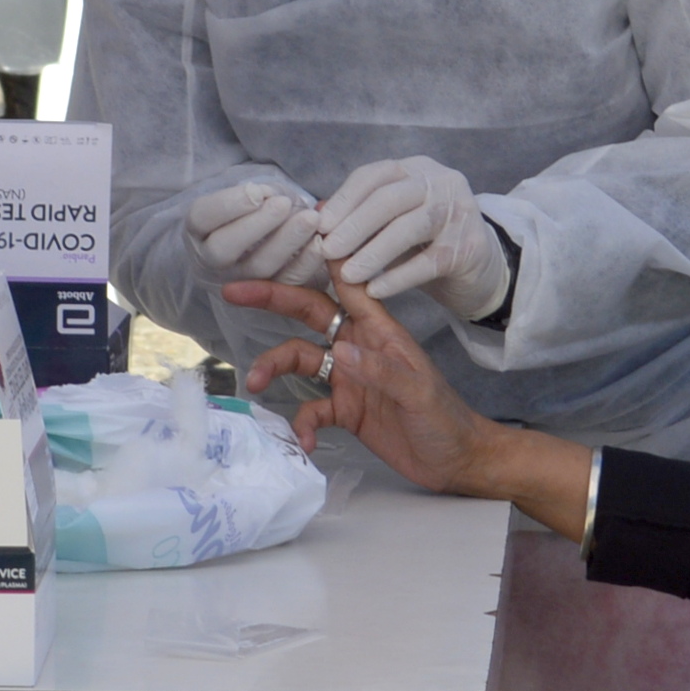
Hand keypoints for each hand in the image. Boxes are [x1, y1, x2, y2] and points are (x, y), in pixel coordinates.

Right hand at [190, 174, 327, 289]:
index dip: (228, 205)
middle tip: (284, 204)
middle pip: (225, 248)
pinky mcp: (268, 294)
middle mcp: (211, 260)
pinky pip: (285, 283)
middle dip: (256, 225)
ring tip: (310, 219)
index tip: (257, 192)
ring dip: (285, 243)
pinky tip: (319, 243)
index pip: (202, 217)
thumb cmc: (248, 210)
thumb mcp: (243, 196)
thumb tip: (269, 196)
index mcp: (198, 229)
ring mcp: (238, 281)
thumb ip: (254, 194)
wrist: (252, 244)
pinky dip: (304, 263)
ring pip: (258, 268)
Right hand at [235, 273, 558, 512]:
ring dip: (274, 367)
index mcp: (380, 331)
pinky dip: (303, 424)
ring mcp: (348, 378)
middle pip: (307, 314)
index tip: (297, 227)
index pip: (347, 285)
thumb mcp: (419, 394)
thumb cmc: (446, 420)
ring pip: (299, 359)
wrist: (456, 463)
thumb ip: (380, 372)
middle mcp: (358, 347)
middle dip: (272, 300)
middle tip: (233, 290)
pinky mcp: (344, 411)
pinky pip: (311, 410)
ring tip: (255, 384)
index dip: (325, 256)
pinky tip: (305, 443)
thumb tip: (338, 351)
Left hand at [319, 155, 510, 318]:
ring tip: (348, 275)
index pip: (374, 175)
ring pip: (409, 228)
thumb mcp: (393, 222)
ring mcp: (460, 212)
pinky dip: (398, 277)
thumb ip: (360, 216)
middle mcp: (441, 182)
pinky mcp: (470, 246)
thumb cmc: (426, 242)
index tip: (320, 226)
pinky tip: (376, 290)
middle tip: (327, 251)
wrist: (480, 267)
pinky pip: (428, 262)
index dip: (344, 199)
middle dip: (355, 225)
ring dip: (374, 252)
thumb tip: (316, 215)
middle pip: (390, 198)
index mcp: (417, 169)